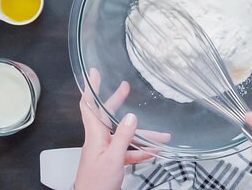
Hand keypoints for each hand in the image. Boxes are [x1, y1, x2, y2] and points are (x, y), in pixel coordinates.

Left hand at [74, 69, 168, 189]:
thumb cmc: (96, 184)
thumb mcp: (113, 158)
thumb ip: (123, 137)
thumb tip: (131, 116)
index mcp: (95, 136)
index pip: (89, 106)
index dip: (90, 88)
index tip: (94, 74)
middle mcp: (99, 140)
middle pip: (108, 116)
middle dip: (117, 101)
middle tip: (125, 87)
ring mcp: (106, 151)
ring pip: (125, 136)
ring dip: (142, 135)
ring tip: (162, 135)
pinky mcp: (113, 162)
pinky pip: (128, 152)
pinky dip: (140, 151)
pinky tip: (153, 152)